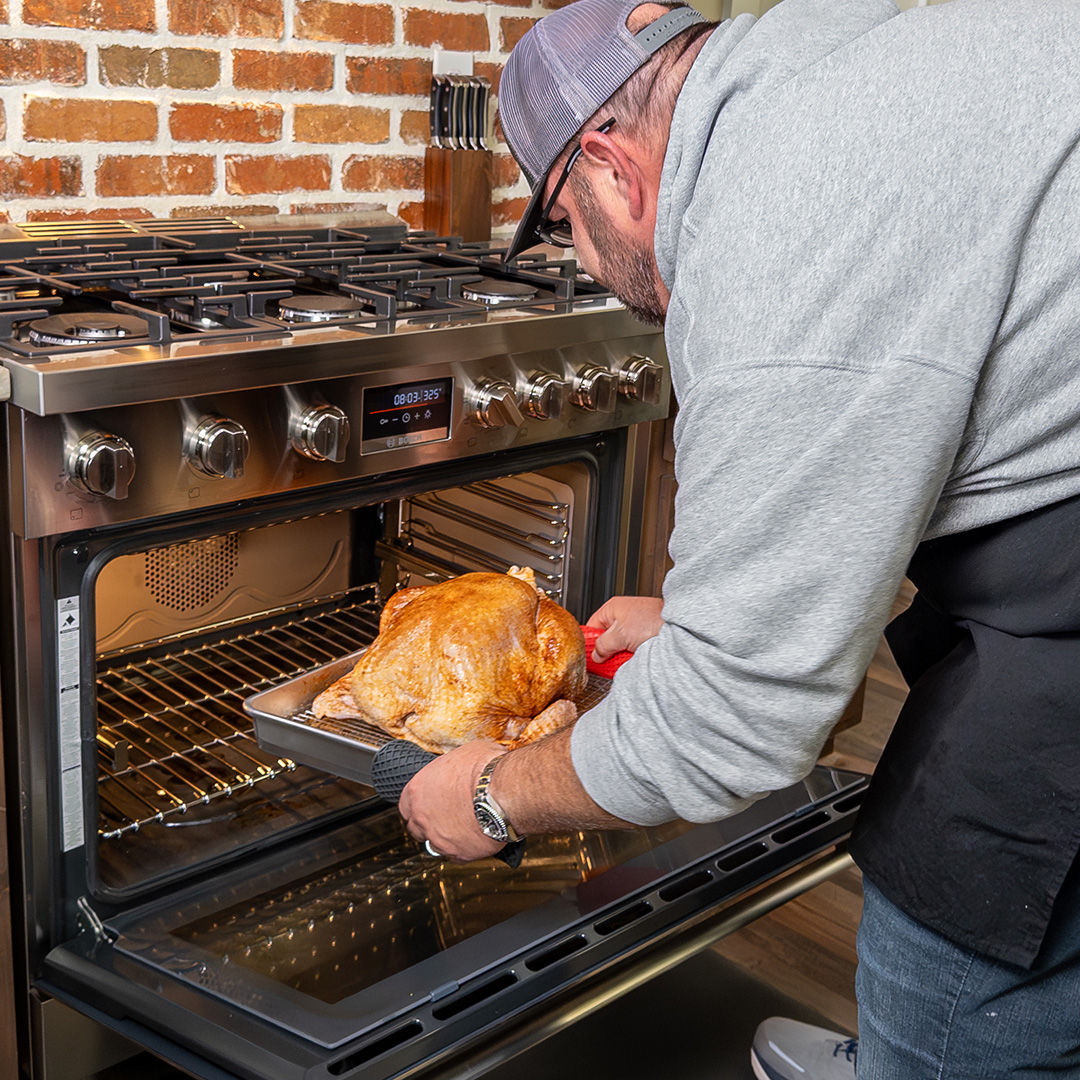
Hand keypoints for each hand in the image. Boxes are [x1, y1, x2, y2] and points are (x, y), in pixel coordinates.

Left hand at [398, 739, 505, 862]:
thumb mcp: (465, 753)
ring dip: (445, 837)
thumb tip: (463, 766)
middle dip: (428, 823)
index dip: (420, 803)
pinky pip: (456, 856)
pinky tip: (474, 838)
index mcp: (418, 789)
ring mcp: (438, 838)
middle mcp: (422, 817)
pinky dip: (463, 849)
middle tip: (446, 816)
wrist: (504, 792)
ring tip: (463, 827)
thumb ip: (454, 767)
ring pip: (434, 844)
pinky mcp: (459, 854)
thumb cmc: (486, 770)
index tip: (430, 802)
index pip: (406, 803)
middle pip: (415, 827)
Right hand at [585, 595, 663, 659]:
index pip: (592, 628)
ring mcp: (635, 624)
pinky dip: (634, 653)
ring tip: (629, 656)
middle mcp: (622, 615)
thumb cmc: (654, 620)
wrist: (681, 626)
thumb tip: (596, 655)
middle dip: (609, 651)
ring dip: (623, 653)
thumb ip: (603, 645)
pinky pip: (633, 646)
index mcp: (612, 609)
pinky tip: (638, 656)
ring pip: (621, 644)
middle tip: (613, 658)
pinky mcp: (645, 633)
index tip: (592, 657)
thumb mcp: (620, 635)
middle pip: (606, 638)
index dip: (591, 643)